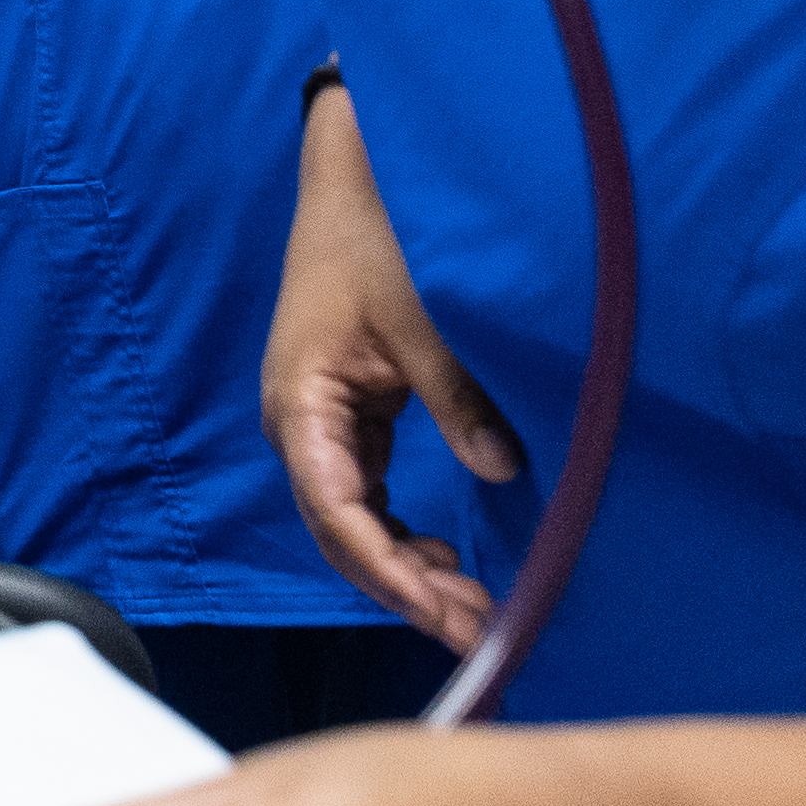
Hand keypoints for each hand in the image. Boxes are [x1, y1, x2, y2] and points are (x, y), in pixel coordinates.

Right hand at [268, 86, 518, 652]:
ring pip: (354, 520)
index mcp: (302, 403)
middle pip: (343, 533)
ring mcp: (322, 421)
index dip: (394, 575)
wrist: (352, 174)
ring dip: (406, 568)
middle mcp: (301, 423)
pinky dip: (403, 532)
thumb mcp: (423, 316)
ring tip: (474, 607)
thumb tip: (505, 472)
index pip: (340, 514)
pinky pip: (367, 492)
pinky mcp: (348, 413)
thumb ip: (459, 396)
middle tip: (483, 631)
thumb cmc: (375, 234)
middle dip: (406, 588)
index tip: (452, 615)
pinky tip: (445, 558)